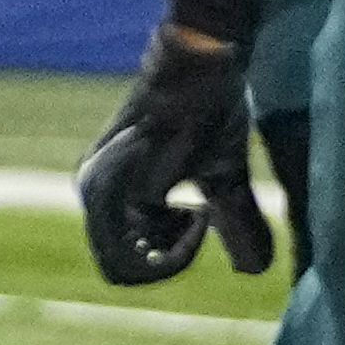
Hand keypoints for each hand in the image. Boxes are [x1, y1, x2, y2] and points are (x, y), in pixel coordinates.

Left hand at [74, 26, 270, 284]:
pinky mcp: (107, 191)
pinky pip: (133, 253)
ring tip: (200, 211)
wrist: (204, 71)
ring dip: (177, 254)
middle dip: (172, 260)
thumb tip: (253, 270)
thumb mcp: (224, 181)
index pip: (124, 263)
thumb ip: (233, 226)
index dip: (169, 260)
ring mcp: (94, 193)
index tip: (203, 220)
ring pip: (129, 268)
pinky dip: (176, 247)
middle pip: (124, 272)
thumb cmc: (211, 115)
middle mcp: (92, 194)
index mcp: (109, 193)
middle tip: (203, 219)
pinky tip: (197, 210)